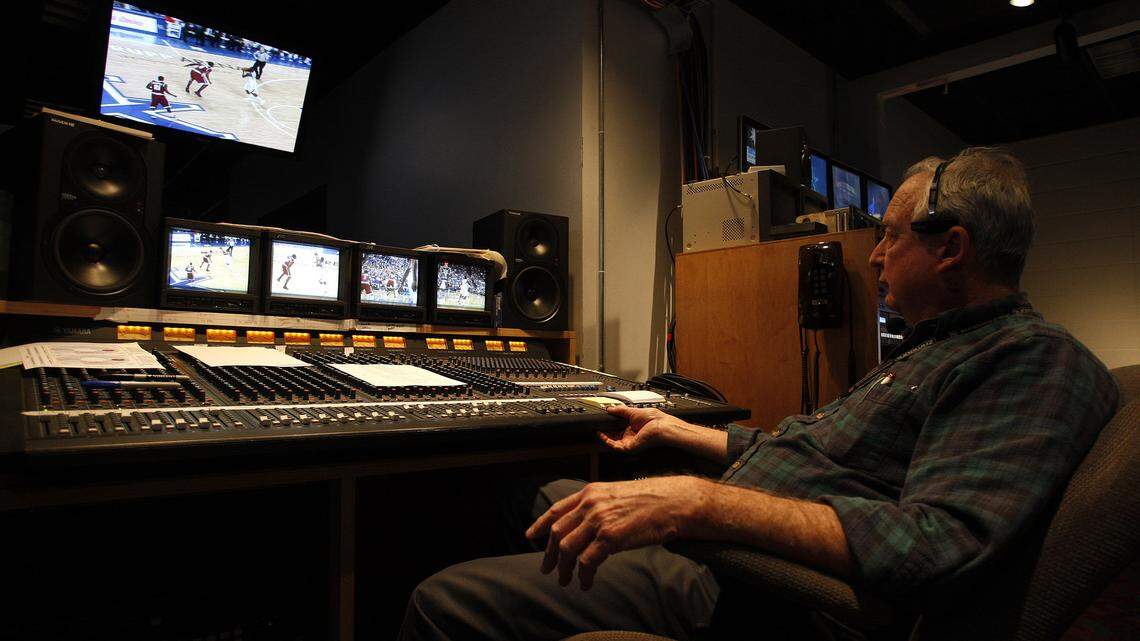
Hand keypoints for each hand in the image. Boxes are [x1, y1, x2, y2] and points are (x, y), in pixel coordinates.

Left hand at [524, 476, 707, 589]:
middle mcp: (590, 504)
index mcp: (589, 492)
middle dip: (550, 554)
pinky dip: (583, 575)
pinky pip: (587, 561)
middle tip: (548, 569)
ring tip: (566, 580)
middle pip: (558, 532)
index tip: (530, 536)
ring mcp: (598, 520)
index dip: (540, 524)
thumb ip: (597, 506)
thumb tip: (584, 526)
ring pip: (568, 549)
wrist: (672, 502)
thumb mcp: (616, 494)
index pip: (556, 510)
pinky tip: (585, 582)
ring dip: (564, 568)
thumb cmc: (649, 500)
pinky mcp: (610, 537)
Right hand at [600, 406, 687, 452]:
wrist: (661, 426)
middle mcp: (631, 435)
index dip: (609, 425)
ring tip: (598, 430)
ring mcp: (630, 441)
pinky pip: (615, 446)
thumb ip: (620, 410)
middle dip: (605, 431)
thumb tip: (610, 408)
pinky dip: (607, 441)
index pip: (618, 428)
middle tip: (598, 426)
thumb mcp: (633, 411)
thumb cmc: (654, 419)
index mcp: (633, 427)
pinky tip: (602, 435)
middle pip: (614, 435)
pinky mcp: (629, 447)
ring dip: (604, 437)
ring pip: (613, 442)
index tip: (602, 420)